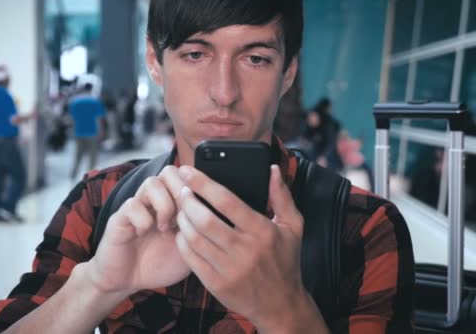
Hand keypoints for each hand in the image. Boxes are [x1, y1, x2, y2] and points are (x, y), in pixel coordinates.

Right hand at [86, 166, 190, 294]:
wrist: (129, 282)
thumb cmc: (161, 264)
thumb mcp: (191, 248)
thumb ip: (202, 231)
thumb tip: (220, 216)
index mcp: (174, 204)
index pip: (188, 176)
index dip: (196, 190)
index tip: (199, 214)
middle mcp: (155, 200)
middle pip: (170, 171)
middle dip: (181, 193)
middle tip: (183, 218)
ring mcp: (137, 206)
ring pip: (152, 182)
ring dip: (164, 205)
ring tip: (165, 228)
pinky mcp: (119, 218)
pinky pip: (132, 204)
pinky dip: (143, 220)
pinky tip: (144, 234)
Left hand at [175, 165, 324, 331]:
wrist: (281, 305)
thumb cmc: (286, 261)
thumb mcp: (293, 227)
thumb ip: (282, 197)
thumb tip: (272, 169)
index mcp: (263, 231)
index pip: (227, 201)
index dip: (203, 183)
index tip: (188, 171)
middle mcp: (246, 250)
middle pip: (205, 220)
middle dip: (188, 201)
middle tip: (182, 191)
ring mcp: (230, 269)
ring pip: (195, 238)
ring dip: (183, 220)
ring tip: (182, 210)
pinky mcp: (217, 284)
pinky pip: (191, 259)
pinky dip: (182, 242)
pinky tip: (183, 233)